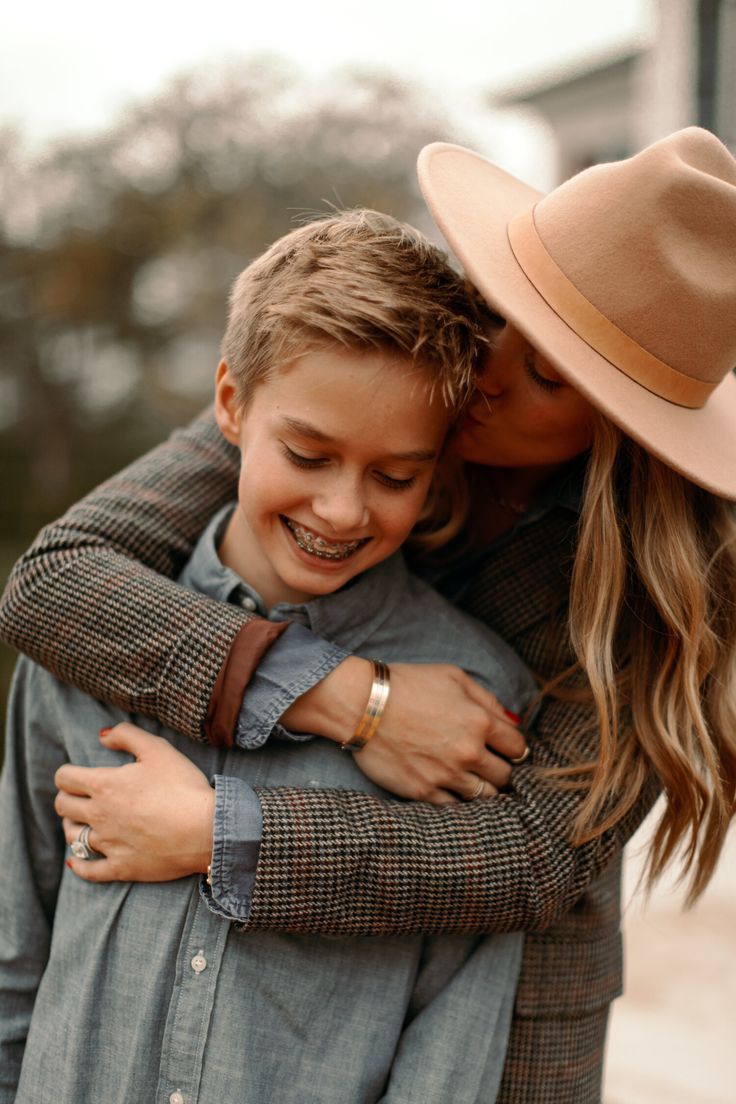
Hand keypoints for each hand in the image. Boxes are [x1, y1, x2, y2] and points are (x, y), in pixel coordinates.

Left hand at [55, 723, 214, 882]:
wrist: (206, 829)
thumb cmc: (183, 785)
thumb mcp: (158, 748)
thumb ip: (126, 735)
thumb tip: (102, 736)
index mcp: (104, 785)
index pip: (64, 778)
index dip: (68, 773)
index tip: (77, 774)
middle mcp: (99, 815)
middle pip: (63, 806)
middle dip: (67, 798)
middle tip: (82, 796)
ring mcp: (108, 844)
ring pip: (72, 837)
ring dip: (73, 826)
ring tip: (84, 822)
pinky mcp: (121, 867)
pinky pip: (88, 871)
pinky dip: (78, 865)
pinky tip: (75, 861)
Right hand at [284, 658, 527, 803]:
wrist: (362, 704)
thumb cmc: (408, 685)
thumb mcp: (453, 677)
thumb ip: (488, 700)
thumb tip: (513, 721)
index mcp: (479, 721)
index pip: (517, 746)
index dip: (514, 748)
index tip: (506, 748)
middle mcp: (468, 751)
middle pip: (505, 776)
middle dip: (501, 770)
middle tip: (490, 765)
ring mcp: (446, 775)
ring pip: (486, 797)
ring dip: (483, 788)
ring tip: (472, 778)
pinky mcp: (424, 792)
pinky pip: (455, 808)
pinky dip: (458, 800)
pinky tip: (451, 788)